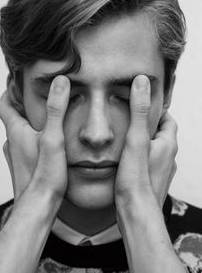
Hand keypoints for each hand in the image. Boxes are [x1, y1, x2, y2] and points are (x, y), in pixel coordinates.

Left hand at [0, 75, 69, 202]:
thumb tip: (60, 82)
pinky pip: (23, 146)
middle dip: (21, 105)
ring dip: (27, 123)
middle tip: (36, 96)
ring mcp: (15, 156)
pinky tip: (45, 143)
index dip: (9, 91)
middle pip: (11, 118)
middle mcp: (12, 142)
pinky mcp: (22, 166)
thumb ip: (57, 109)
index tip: (15, 81)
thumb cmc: (45, 174)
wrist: (38, 205)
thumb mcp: (54, 137)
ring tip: (43, 118)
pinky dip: (31, 138)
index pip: (5, 104)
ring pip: (18, 133)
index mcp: (16, 131)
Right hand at [115, 75, 176, 207]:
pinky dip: (141, 157)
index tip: (142, 107)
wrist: (136, 212)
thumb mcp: (135, 138)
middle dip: (149, 126)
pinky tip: (126, 160)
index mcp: (167, 143)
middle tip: (131, 121)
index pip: (168, 119)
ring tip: (126, 139)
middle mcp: (169, 156)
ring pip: (155, 149)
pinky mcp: (154, 181)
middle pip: (161, 134)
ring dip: (144, 142)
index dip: (157, 111)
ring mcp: (163, 170)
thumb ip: (138, 110)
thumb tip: (141, 82)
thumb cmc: (136, 177)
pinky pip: (149, 163)